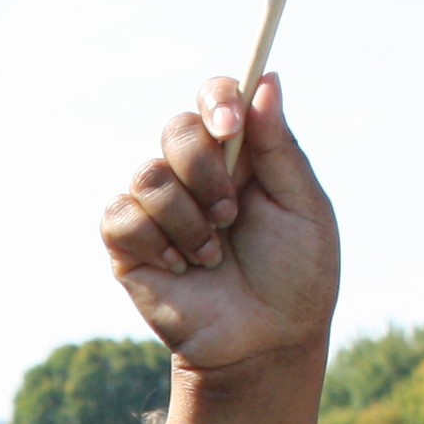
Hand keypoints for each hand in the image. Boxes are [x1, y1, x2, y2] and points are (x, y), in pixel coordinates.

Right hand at [102, 74, 338, 378]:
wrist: (263, 343)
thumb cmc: (296, 276)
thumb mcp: (303, 205)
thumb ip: (280, 146)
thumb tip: (266, 81)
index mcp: (241, 156)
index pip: (216, 98)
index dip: (217, 98)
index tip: (231, 124)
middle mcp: (195, 175)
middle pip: (176, 128)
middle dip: (203, 169)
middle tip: (229, 214)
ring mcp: (158, 211)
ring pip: (148, 176)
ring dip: (187, 220)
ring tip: (212, 255)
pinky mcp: (128, 247)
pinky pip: (121, 217)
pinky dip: (156, 242)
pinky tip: (181, 268)